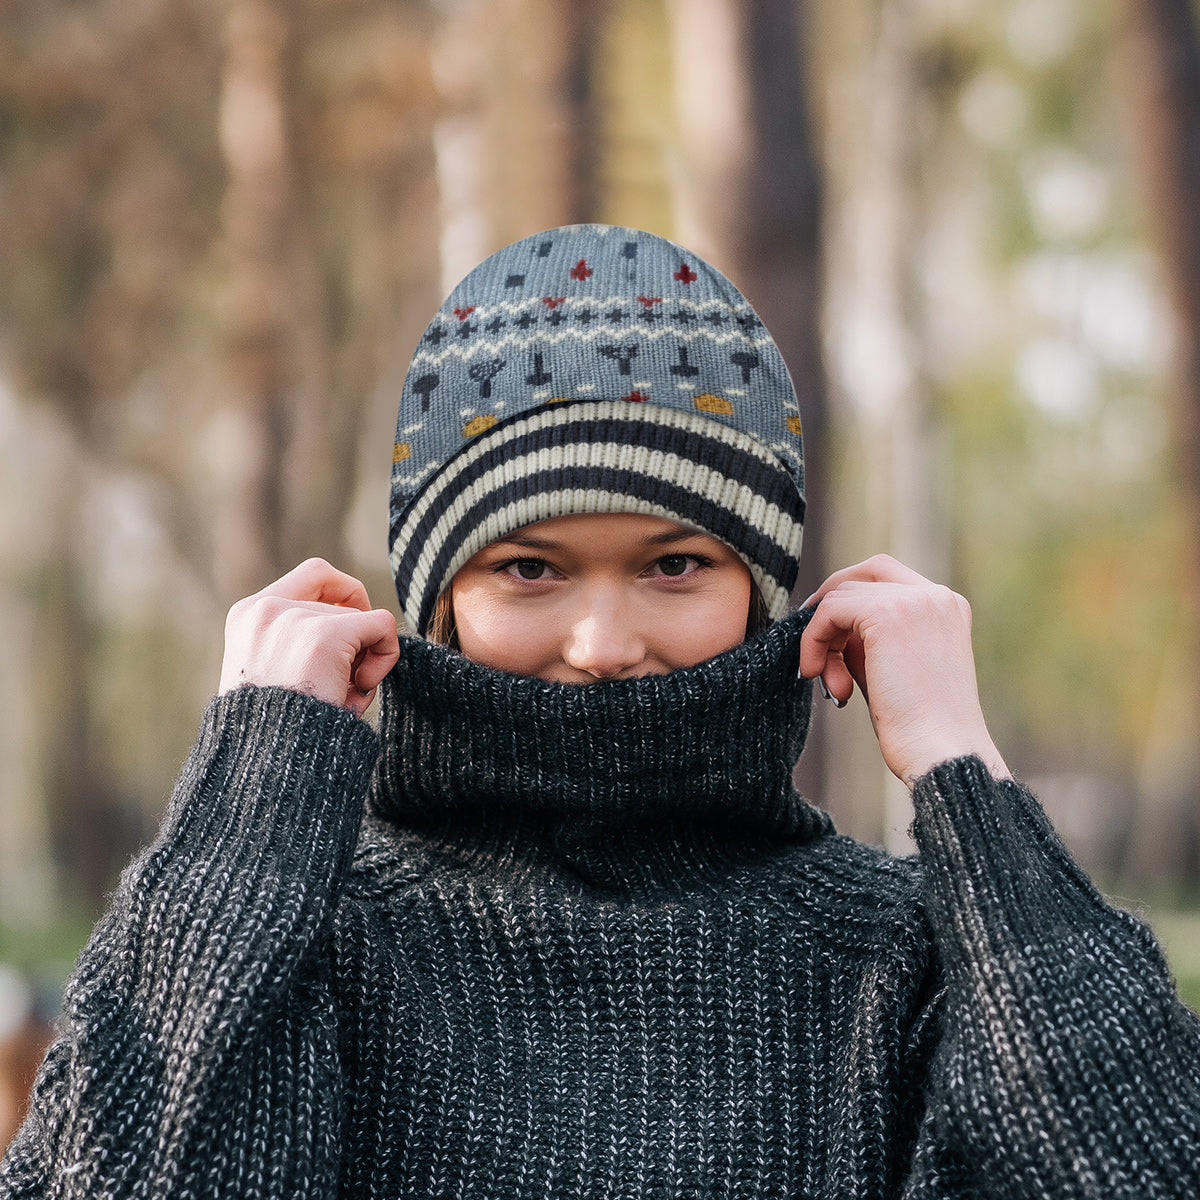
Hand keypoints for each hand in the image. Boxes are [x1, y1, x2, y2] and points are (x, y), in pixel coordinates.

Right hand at [219, 558, 400, 718]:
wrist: (265, 764)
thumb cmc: (276, 732)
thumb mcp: (275, 674)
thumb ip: (300, 642)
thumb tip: (365, 622)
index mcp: (247, 616)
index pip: (314, 575)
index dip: (345, 595)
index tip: (352, 631)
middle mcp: (265, 609)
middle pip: (342, 604)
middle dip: (353, 644)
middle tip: (341, 685)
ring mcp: (294, 619)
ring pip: (362, 620)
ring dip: (363, 660)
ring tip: (340, 697)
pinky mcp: (324, 636)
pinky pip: (382, 626)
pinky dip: (386, 655)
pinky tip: (360, 688)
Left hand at [799, 555, 1009, 786]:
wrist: (942, 754)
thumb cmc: (918, 727)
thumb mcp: (892, 669)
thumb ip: (867, 640)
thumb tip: (829, 627)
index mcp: (946, 607)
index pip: (887, 577)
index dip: (850, 600)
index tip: (828, 637)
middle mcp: (936, 596)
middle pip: (865, 573)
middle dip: (832, 605)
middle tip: (814, 646)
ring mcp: (915, 601)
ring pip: (842, 594)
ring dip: (823, 638)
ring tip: (832, 684)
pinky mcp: (889, 615)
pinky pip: (830, 611)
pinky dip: (813, 640)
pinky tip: (815, 673)